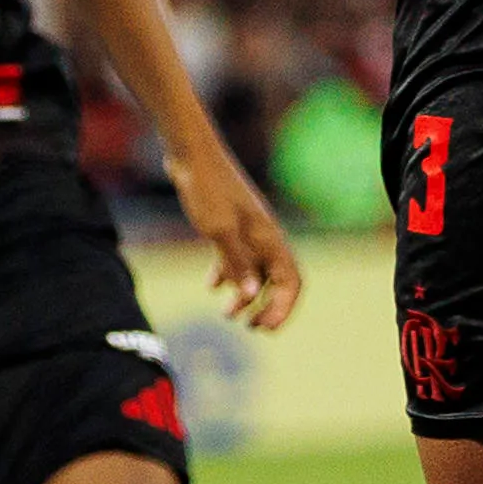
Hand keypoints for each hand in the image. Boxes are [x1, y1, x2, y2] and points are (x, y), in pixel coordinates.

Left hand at [175, 145, 305, 330]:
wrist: (190, 155)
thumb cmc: (207, 188)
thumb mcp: (219, 230)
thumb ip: (237, 262)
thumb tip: (252, 294)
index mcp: (269, 237)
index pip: (291, 281)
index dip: (283, 308)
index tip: (264, 328)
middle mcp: (264, 236)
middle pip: (277, 281)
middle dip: (267, 307)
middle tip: (249, 327)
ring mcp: (247, 230)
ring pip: (255, 271)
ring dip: (245, 295)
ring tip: (227, 315)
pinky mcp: (230, 224)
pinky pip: (237, 257)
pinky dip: (228, 275)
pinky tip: (212, 286)